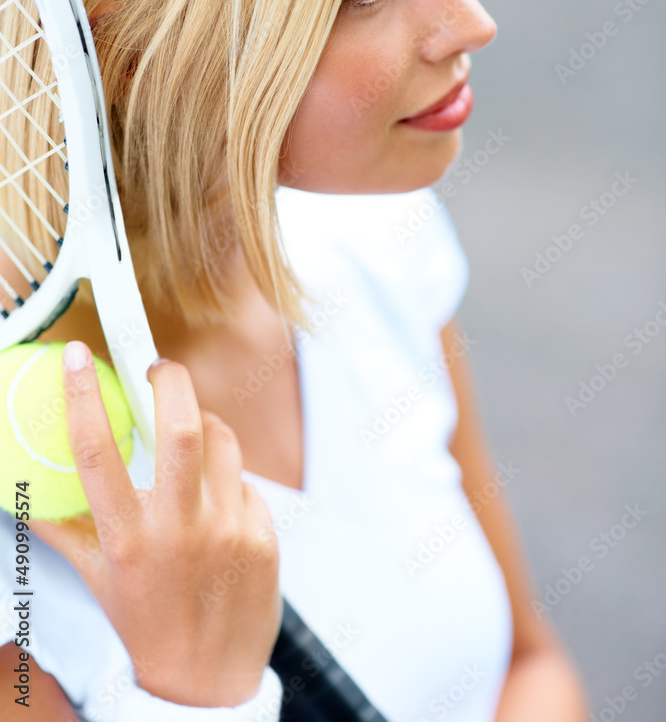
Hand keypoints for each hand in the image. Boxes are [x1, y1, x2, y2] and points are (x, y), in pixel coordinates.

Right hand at [31, 342, 281, 708]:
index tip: (79, 357)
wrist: (207, 682)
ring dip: (204, 425)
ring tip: (191, 440)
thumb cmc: (148, 623)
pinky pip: (245, 479)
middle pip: (182, 429)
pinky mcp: (263, 535)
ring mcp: (228, 531)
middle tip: (158, 369)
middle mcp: (180, 531)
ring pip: (221, 441)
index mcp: (128, 540)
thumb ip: (65, 528)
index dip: (82, 398)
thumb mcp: (99, 577)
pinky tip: (218, 505)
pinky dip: (229, 478)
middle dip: (170, 382)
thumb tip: (28, 491)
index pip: (97, 454)